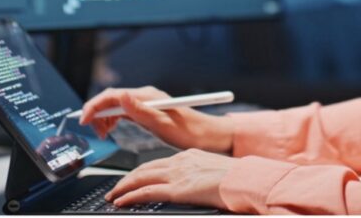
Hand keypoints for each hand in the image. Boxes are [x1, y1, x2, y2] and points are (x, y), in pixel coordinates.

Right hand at [78, 86, 233, 153]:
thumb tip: (121, 96)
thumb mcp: (164, 125)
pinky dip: (113, 120)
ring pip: (115, 105)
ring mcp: (147, 103)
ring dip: (104, 118)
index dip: (94, 106)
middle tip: (95, 133)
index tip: (84, 121)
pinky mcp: (148, 111)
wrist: (209, 136)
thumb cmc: (190, 132)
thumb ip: (141, 111)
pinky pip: (123, 111)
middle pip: (111, 99)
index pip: (113, 95)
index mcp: (148, 96)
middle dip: (97, 113)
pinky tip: (112, 130)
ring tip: (103, 134)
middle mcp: (146, 96)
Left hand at [105, 149, 235, 208]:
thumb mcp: (215, 173)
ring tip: (113, 197)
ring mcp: (178, 174)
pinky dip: (131, 196)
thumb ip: (201, 176)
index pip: (158, 164)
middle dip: (127, 179)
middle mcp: (181, 162)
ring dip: (123, 188)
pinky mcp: (178, 189)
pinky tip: (121, 202)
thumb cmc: (238, 180)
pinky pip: (147, 192)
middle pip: (146, 169)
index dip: (142, 172)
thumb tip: (197, 186)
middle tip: (115, 189)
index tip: (132, 179)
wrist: (247, 180)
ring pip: (141, 178)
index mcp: (190, 157)